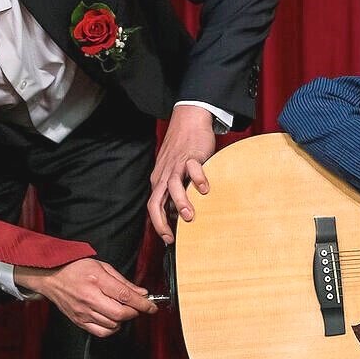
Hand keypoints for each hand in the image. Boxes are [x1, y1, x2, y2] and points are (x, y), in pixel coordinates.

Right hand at [14, 258, 156, 336]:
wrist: (50, 277)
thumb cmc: (75, 268)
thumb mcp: (102, 267)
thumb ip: (123, 282)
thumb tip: (142, 293)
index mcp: (97, 280)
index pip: (126, 296)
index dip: (143, 304)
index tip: (151, 306)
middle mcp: (90, 298)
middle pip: (120, 314)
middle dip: (134, 313)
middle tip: (137, 307)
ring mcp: (83, 312)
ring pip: (113, 325)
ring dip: (123, 320)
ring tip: (121, 309)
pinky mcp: (79, 321)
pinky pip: (101, 332)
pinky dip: (111, 328)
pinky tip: (111, 319)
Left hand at [147, 105, 217, 243]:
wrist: (188, 119)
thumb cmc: (182, 148)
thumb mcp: (173, 171)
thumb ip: (174, 191)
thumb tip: (177, 214)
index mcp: (159, 180)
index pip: (153, 206)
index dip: (158, 224)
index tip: (168, 239)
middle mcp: (165, 174)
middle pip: (156, 200)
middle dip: (161, 221)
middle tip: (171, 236)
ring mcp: (177, 164)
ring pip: (173, 186)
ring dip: (180, 202)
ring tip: (189, 216)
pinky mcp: (191, 155)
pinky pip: (193, 168)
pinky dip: (198, 178)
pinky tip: (205, 189)